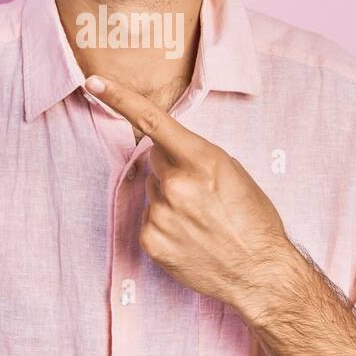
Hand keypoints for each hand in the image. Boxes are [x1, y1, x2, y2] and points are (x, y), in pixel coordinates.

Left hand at [83, 74, 297, 316]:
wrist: (260, 272)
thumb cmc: (253, 219)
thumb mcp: (233, 173)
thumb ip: (195, 156)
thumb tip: (163, 151)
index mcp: (201, 160)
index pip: (152, 121)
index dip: (119, 98)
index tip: (94, 82)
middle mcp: (176, 185)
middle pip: (156, 161)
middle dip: (173, 170)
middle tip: (203, 195)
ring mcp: (161, 214)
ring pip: (153, 192)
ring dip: (171, 200)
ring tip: (201, 221)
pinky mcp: (151, 241)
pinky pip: (150, 219)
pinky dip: (166, 226)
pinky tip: (191, 238)